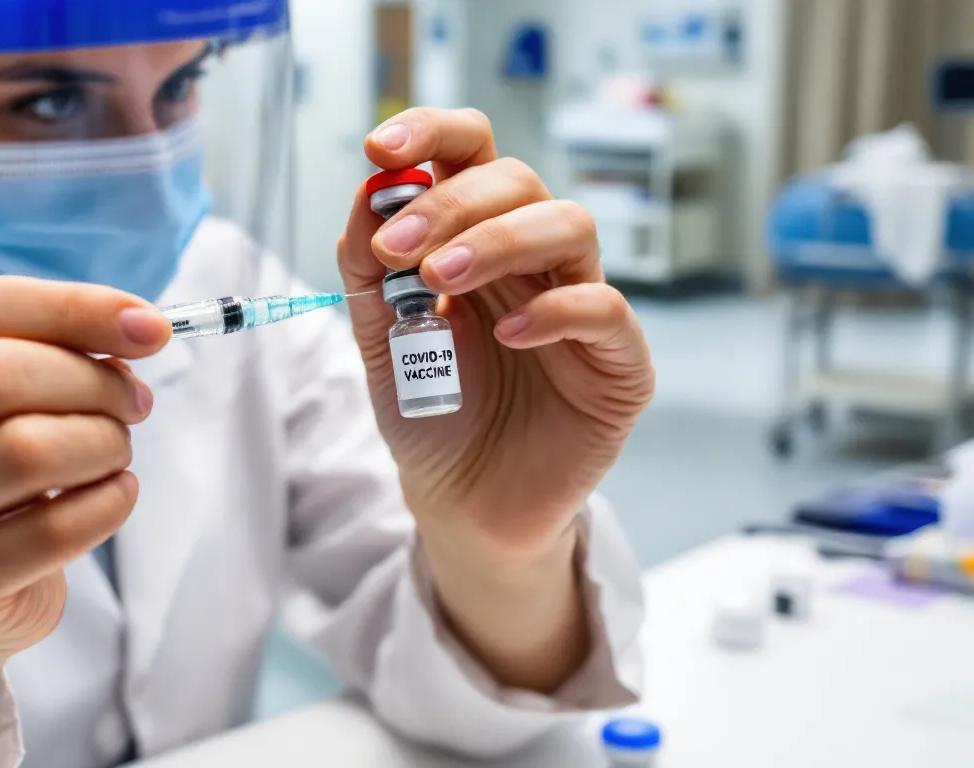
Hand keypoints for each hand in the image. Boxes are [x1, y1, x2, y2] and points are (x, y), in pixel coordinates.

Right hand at [0, 277, 169, 764]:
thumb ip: (50, 340)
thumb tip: (138, 327)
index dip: (70, 308)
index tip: (148, 326)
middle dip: (89, 380)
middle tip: (133, 399)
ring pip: (25, 452)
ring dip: (102, 441)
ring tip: (115, 446)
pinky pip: (52, 529)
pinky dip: (109, 502)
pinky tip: (114, 491)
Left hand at [338, 109, 653, 687]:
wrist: (462, 504)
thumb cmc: (431, 414)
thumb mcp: (379, 340)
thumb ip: (369, 273)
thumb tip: (366, 195)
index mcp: (477, 240)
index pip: (473, 156)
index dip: (433, 133)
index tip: (380, 147)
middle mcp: (535, 261)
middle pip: (519, 181)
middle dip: (452, 203)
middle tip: (400, 249)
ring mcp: (581, 306)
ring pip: (572, 226)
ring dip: (501, 239)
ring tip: (440, 280)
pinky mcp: (617, 365)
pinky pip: (606, 311)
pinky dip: (558, 310)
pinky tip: (508, 335)